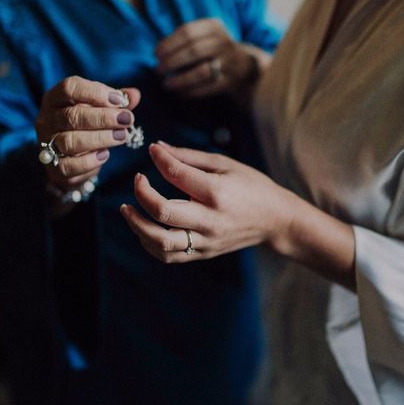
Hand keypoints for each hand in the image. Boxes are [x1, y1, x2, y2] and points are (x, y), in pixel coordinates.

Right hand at [35, 76, 140, 190]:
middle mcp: (47, 120)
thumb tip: (134, 94)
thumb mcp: (98, 108)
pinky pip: (70, 165)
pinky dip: (90, 160)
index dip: (95, 93)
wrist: (68, 158)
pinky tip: (105, 154)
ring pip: (70, 141)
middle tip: (127, 119)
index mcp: (55, 98)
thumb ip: (116, 101)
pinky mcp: (54, 167)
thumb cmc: (85, 125)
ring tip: (122, 136)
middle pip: (71, 116)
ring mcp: (47, 144)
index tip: (119, 100)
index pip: (69, 88)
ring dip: (100, 138)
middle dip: (103, 118)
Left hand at [120, 142, 295, 262]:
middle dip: (142, 194)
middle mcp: (210, 220)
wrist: (275, 220)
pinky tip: (143, 227)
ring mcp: (206, 241)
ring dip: (137, 225)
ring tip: (128, 209)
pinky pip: (169, 256)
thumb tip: (157, 148)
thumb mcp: (225, 164)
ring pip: (160, 242)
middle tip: (137, 180)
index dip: (159, 159)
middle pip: (163, 212)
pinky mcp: (204, 254)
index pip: (176, 175)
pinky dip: (149, 243)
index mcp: (216, 192)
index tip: (152, 151)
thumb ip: (189, 157)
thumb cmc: (251, 187)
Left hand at [156, 18, 265, 97]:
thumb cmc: (212, 48)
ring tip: (166, 84)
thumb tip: (158, 52)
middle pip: (194, 51)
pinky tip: (180, 93)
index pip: (188, 32)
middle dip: (172, 61)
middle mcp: (224, 43)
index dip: (169, 44)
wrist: (243, 64)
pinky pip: (208, 88)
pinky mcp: (230, 81)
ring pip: (202, 72)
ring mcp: (229, 63)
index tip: (156, 54)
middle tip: (159, 70)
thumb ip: (183, 39)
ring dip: (181, 80)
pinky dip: (192, 91)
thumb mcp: (203, 35)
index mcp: (214, 26)